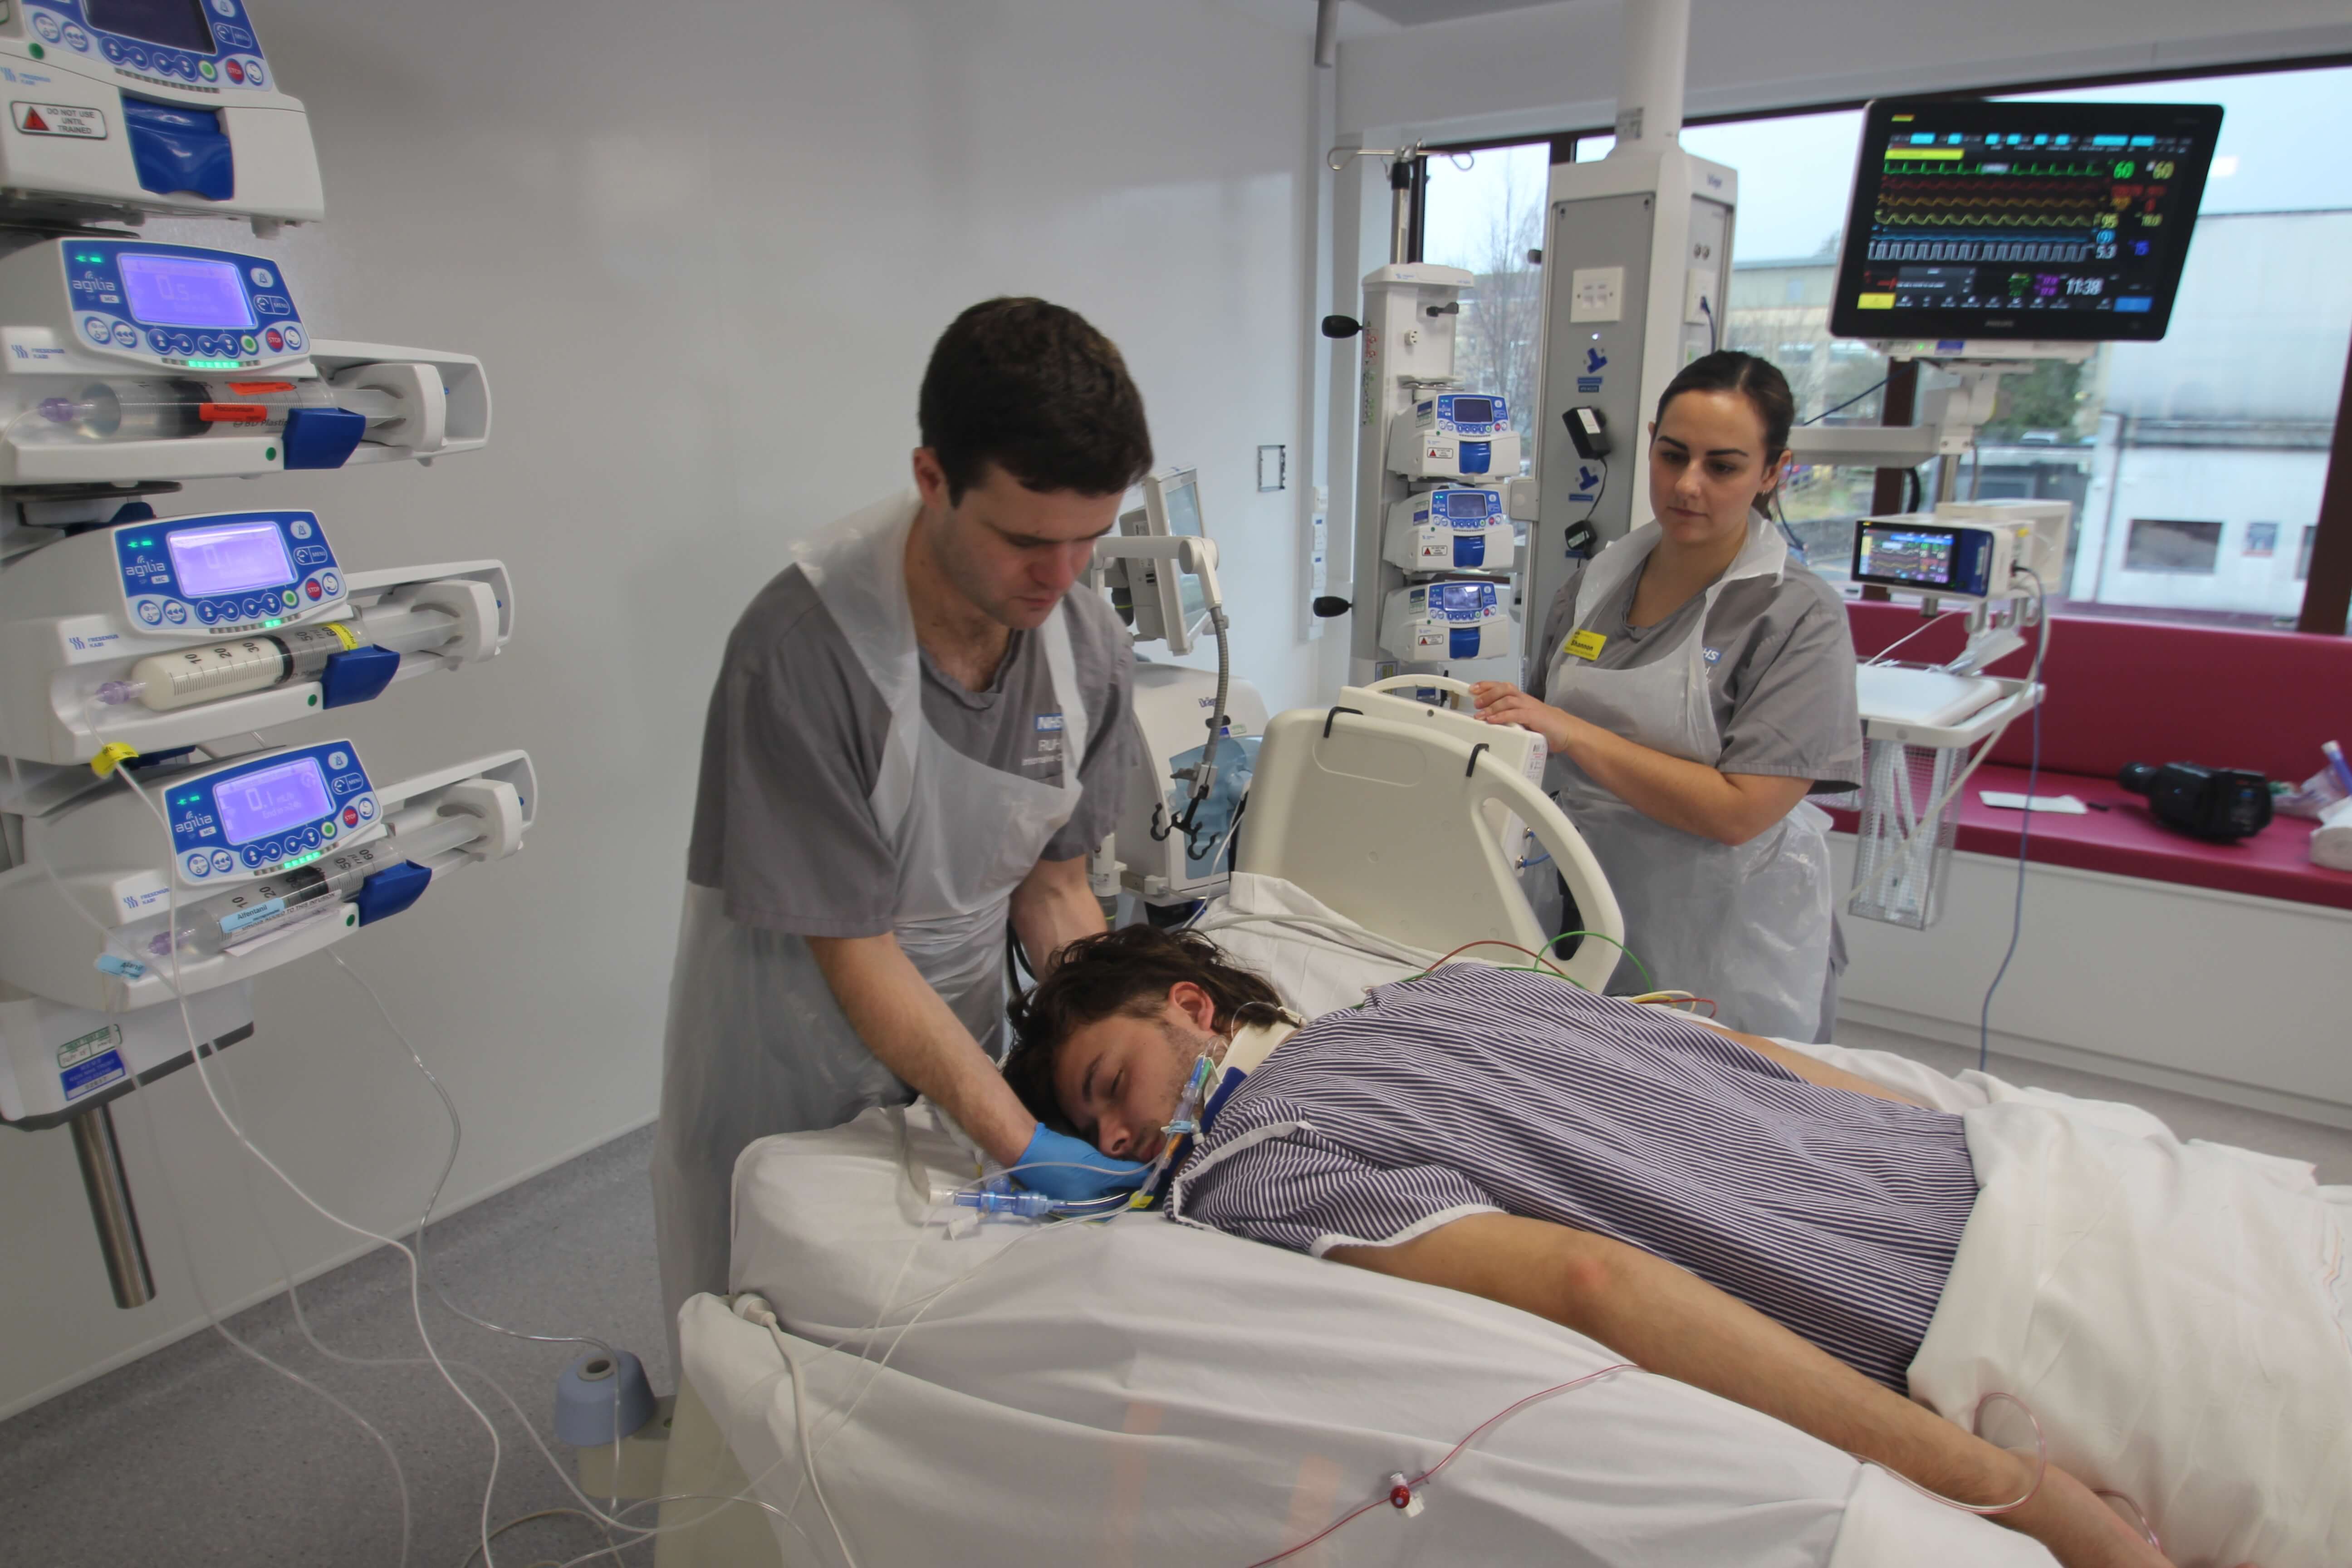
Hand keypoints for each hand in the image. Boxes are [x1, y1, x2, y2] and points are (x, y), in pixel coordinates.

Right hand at [1013, 1124, 1148, 1202]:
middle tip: (1143, 1168)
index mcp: (1085, 1210)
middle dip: (1126, 1184)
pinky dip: (1102, 1172)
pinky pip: (1090, 1179)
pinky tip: (1109, 1161)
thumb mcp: (1097, 1168)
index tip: (1149, 1178)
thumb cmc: (1064, 1162)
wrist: (1028, 1147)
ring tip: (1130, 1164)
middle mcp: (1079, 1205)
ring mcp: (1071, 1192)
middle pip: (1109, 1197)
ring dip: (1115, 1177)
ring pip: (1100, 1187)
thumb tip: (1148, 1176)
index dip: (1134, 1193)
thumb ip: (1123, 1174)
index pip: (1117, 1206)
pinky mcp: (1066, 1178)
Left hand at [1469, 681, 1577, 754]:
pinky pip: (1515, 714)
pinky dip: (1502, 717)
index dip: (1486, 685)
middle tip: (1475, 702)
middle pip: (1503, 689)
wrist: (1566, 730)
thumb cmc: (1544, 724)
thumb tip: (1487, 718)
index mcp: (1521, 698)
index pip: (1501, 686)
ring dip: (1492, 706)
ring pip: (1508, 700)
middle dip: (1487, 693)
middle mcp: (1524, 699)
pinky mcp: (1534, 717)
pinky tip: (1493, 721)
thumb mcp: (1523, 718)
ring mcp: (1529, 707)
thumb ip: (1509, 716)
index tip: (1472, 688)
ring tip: (1480, 715)